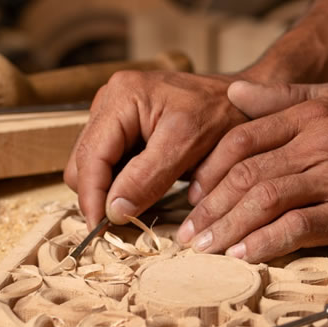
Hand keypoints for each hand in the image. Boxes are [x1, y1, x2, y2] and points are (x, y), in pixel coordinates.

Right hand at [64, 70, 249, 227]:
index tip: (100, 230)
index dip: (92, 197)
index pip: (90, 156)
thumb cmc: (222, 113)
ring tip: (134, 208)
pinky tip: (140, 191)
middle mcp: (110, 100)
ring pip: (92, 164)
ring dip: (108, 189)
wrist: (244, 99)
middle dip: (98, 194)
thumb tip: (112, 210)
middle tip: (121, 224)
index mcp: (122, 96)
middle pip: (83, 161)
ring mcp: (114, 112)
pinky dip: (119, 180)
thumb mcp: (187, 145)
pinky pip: (108, 160)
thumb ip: (147, 178)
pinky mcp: (123, 125)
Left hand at [175, 80, 327, 260]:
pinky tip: (242, 255)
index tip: (193, 194)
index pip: (243, 139)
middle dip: (211, 206)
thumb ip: (280, 97)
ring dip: (229, 227)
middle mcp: (321, 144)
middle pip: (249, 173)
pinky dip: (265, 243)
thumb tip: (232, 91)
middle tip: (188, 231)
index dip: (210, 169)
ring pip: (267, 201)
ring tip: (205, 246)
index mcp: (309, 116)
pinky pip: (298, 228)